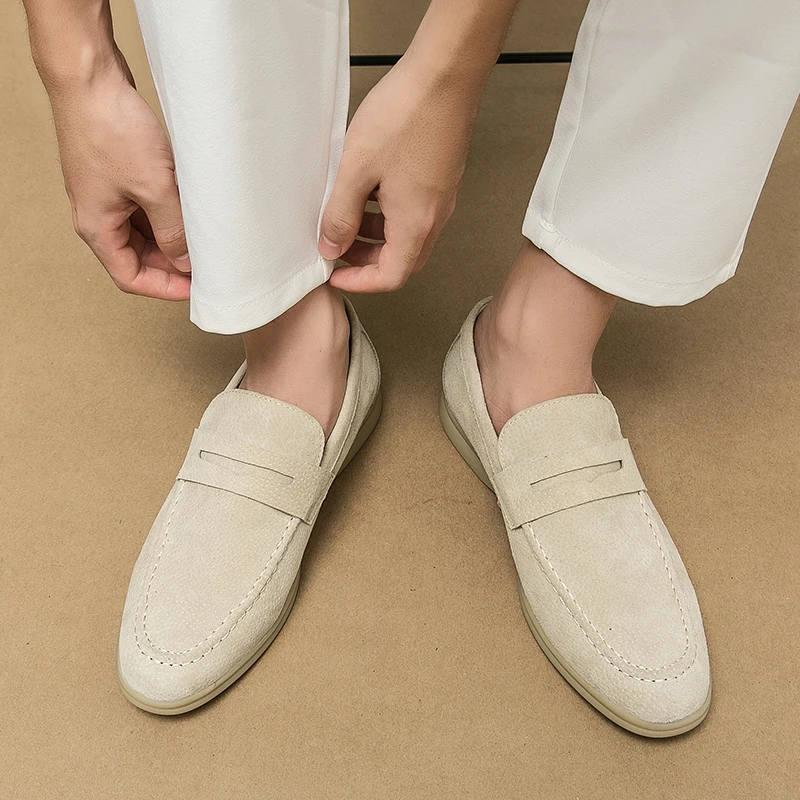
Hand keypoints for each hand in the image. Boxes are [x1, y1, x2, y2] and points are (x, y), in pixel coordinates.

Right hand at [48, 52, 189, 300]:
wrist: (90, 77)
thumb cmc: (111, 129)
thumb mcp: (155, 190)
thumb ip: (173, 231)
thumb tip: (185, 261)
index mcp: (97, 228)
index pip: (130, 278)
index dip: (165, 288)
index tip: (196, 288)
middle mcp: (98, 215)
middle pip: (138, 257)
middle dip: (172, 264)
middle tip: (207, 264)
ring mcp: (107, 194)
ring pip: (143, 231)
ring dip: (171, 237)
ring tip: (203, 237)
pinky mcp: (117, 174)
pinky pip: (144, 206)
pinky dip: (167, 213)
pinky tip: (190, 209)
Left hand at [319, 54, 478, 292]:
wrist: (445, 76)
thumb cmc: (406, 116)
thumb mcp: (356, 169)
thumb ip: (339, 213)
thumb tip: (331, 246)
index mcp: (415, 224)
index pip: (390, 277)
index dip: (359, 283)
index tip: (334, 275)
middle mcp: (434, 217)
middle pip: (401, 260)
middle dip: (366, 261)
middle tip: (337, 248)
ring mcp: (440, 198)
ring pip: (407, 236)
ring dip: (376, 236)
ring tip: (346, 216)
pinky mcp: (440, 180)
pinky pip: (413, 212)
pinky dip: (387, 214)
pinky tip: (367, 190)